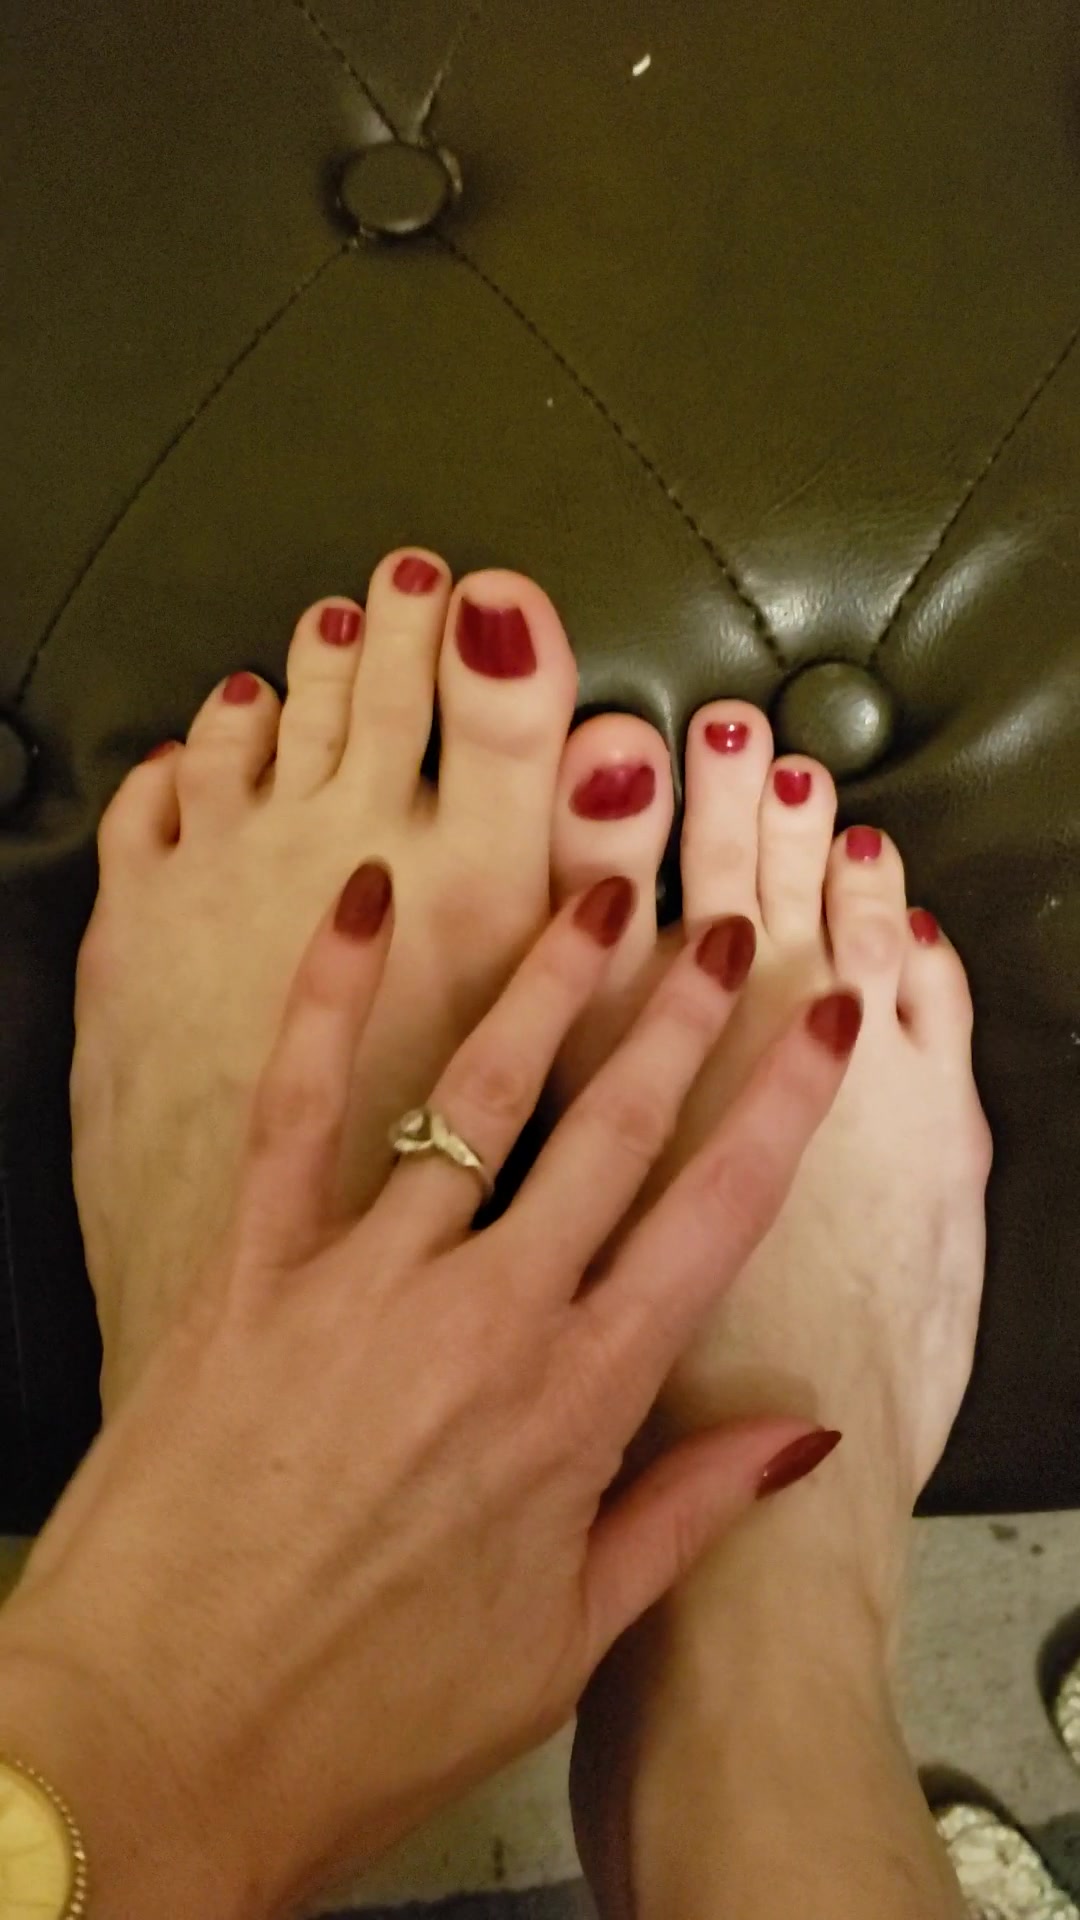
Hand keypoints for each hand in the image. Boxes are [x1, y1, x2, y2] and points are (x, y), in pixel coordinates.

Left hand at [1, 866, 858, 1916]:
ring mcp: (363, 1280)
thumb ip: (683, 1517)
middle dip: (682, 1017)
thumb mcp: (560, 1644)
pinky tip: (362, 910)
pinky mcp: (251, 1269)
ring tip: (600, 901)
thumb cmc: (361, 1719)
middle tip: (728, 929)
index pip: (712, 1219)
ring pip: (479, 1094)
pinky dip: (328, 999)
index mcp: (575, 1405)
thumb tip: (796, 1436)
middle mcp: (485, 1317)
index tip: (819, 1026)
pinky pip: (298, 1108)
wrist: (159, 1744)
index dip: (779, 1107)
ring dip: (548, 984)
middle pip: (612, 1130)